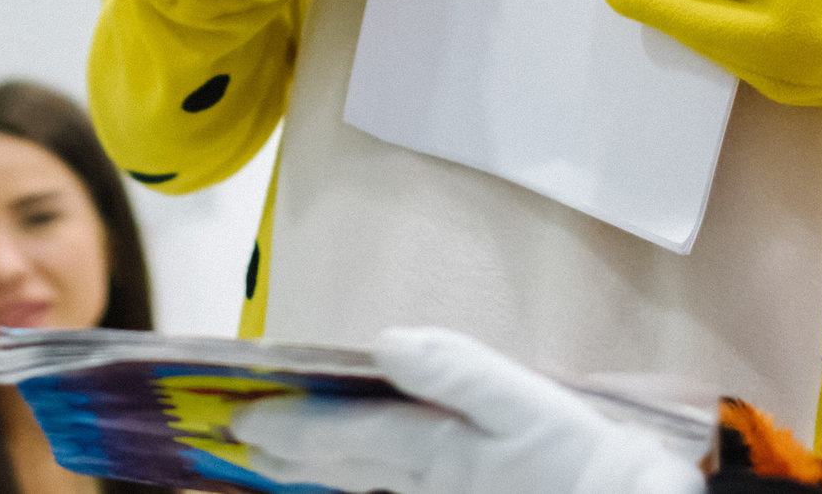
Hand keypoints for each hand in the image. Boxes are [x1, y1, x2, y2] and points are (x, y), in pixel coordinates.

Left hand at [232, 327, 703, 493]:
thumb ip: (457, 372)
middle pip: (347, 467)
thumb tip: (388, 343)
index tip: (243, 419)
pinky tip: (356, 476)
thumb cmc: (582, 461)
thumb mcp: (525, 405)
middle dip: (290, 454)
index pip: (349, 436)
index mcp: (439, 452)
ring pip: (369, 484)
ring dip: (318, 470)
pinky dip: (364, 480)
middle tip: (239, 444)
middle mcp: (432, 482)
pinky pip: (399, 491)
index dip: (293, 426)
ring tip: (274, 462)